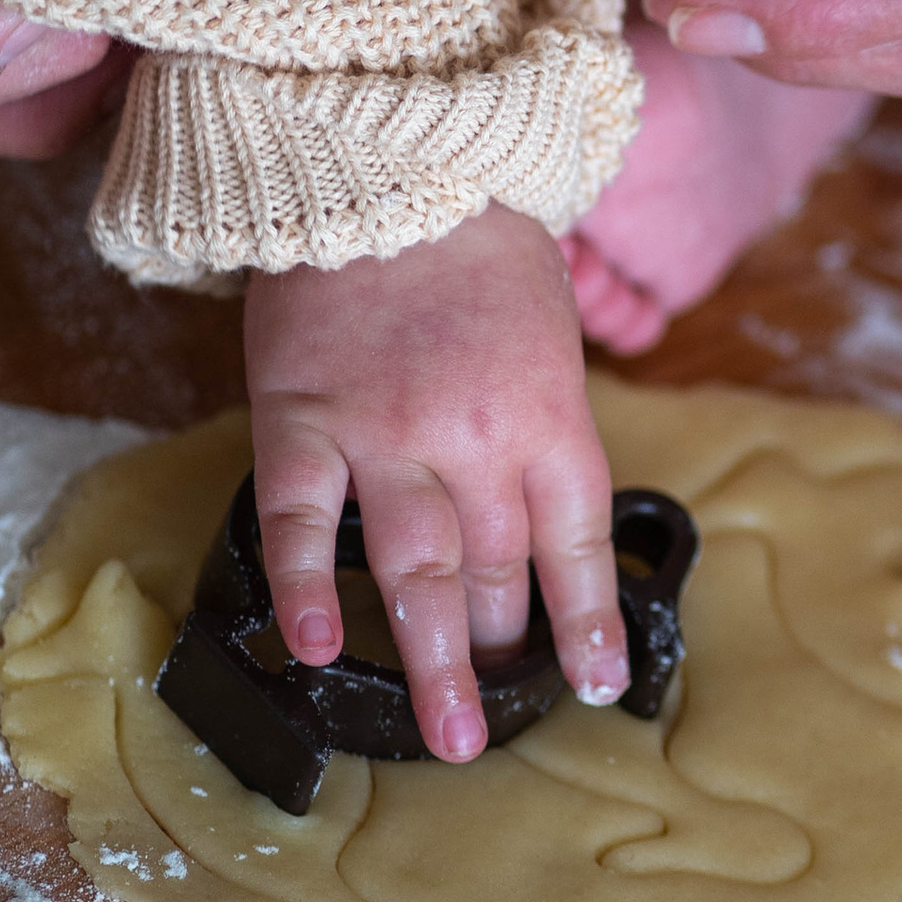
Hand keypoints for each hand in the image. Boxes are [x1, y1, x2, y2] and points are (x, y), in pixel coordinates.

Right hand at [243, 205, 626, 762]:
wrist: (388, 163)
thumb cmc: (479, 252)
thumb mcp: (550, 338)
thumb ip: (543, 434)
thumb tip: (543, 534)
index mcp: (549, 416)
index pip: (576, 543)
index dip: (588, 621)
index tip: (597, 685)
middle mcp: (477, 437)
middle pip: (498, 572)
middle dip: (503, 654)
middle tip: (498, 723)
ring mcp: (387, 433)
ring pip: (418, 570)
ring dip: (434, 662)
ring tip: (449, 738)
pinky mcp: (303, 419)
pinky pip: (304, 524)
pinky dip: (308, 591)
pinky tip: (313, 652)